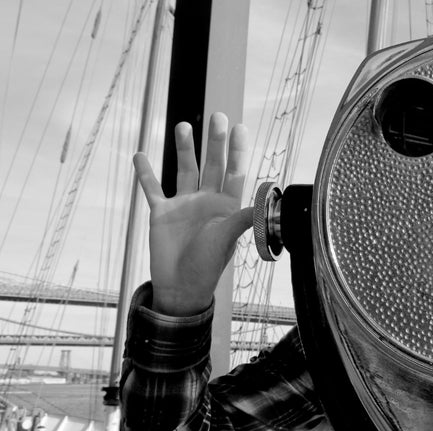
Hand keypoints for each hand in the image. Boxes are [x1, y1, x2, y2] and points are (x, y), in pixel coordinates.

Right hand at [133, 113, 251, 315]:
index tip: (240, 127)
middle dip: (215, 141)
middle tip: (218, 115)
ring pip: (185, 170)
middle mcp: (207, 201)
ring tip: (184, 125)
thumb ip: (244, 219)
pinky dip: (146, 173)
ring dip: (184, 149)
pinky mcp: (162, 213)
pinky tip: (141, 155)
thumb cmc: (208, 266)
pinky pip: (152, 188)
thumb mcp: (227, 239)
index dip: (238, 151)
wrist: (180, 286)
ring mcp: (184, 205)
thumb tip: (266, 203)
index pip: (235, 172)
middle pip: (212, 164)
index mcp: (227, 206)